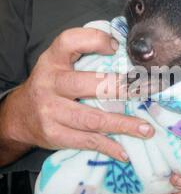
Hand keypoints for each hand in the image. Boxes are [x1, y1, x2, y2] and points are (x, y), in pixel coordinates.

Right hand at [0, 28, 153, 164]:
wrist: (20, 116)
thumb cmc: (49, 86)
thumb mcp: (58, 65)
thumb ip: (83, 56)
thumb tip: (122, 52)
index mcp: (52, 61)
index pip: (70, 41)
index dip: (95, 40)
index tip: (117, 47)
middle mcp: (50, 83)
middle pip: (88, 84)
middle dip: (122, 89)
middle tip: (147, 92)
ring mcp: (51, 111)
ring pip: (92, 119)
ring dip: (123, 125)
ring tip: (146, 129)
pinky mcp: (54, 134)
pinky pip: (86, 141)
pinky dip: (108, 147)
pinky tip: (124, 152)